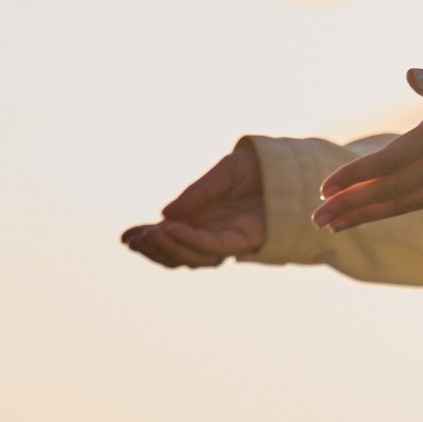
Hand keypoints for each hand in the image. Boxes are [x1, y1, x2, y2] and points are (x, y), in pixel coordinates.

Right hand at [121, 139, 266, 269]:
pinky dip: (193, 240)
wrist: (298, 165)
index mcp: (206, 221)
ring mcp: (233, 239)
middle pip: (180, 255)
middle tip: (132, 240)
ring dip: (169, 248)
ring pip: (195, 256)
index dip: (149, 241)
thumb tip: (165, 214)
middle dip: (154, 250)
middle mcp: (217, 235)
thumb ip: (197, 194)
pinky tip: (173, 229)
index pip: (173, 238)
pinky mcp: (251, 239)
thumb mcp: (222, 174)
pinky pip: (217, 244)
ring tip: (149, 234)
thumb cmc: (261, 169)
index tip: (124, 238)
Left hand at [312, 67, 422, 233]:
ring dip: (363, 215)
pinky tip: (362, 216)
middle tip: (314, 218)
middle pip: (390, 190)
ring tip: (330, 226)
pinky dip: (384, 211)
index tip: (326, 187)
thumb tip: (410, 77)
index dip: (358, 174)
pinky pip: (412, 204)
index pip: (393, 160)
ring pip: (400, 204)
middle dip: (351, 204)